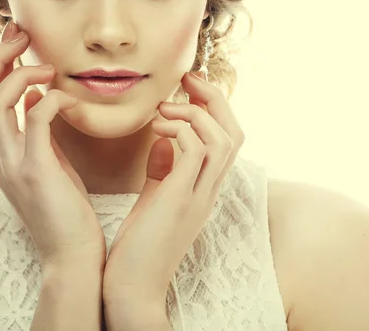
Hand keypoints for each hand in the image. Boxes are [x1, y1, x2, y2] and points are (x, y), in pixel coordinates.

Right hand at [0, 21, 105, 267]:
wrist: (73, 255)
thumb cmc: (67, 210)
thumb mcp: (50, 164)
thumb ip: (40, 133)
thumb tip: (41, 96)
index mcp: (0, 154)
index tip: (18, 43)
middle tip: (22, 34)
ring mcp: (12, 165)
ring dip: (19, 74)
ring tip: (48, 67)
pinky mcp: (36, 172)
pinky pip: (35, 120)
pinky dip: (50, 100)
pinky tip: (68, 98)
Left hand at [102, 72, 244, 302]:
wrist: (133, 287)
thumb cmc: (141, 244)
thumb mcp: (155, 198)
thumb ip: (163, 169)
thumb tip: (163, 140)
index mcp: (206, 187)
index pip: (228, 139)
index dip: (214, 109)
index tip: (187, 90)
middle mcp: (211, 189)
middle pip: (235, 132)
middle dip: (215, 99)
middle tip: (188, 81)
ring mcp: (200, 195)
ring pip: (223, 138)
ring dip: (196, 113)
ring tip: (166, 109)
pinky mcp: (181, 199)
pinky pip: (196, 150)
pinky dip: (180, 130)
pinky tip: (157, 129)